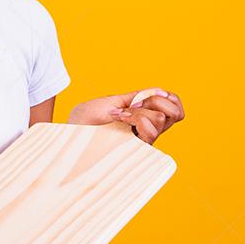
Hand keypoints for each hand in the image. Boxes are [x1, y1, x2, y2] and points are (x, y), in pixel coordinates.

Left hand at [67, 87, 184, 144]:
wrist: (68, 133)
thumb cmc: (85, 120)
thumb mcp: (113, 101)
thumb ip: (138, 97)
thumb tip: (161, 92)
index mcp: (145, 120)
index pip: (176, 110)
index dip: (170, 99)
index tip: (144, 97)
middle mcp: (147, 133)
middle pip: (175, 114)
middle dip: (155, 101)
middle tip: (132, 104)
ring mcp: (142, 143)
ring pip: (160, 120)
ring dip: (138, 111)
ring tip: (118, 115)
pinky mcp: (136, 152)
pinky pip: (149, 131)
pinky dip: (135, 118)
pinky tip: (117, 119)